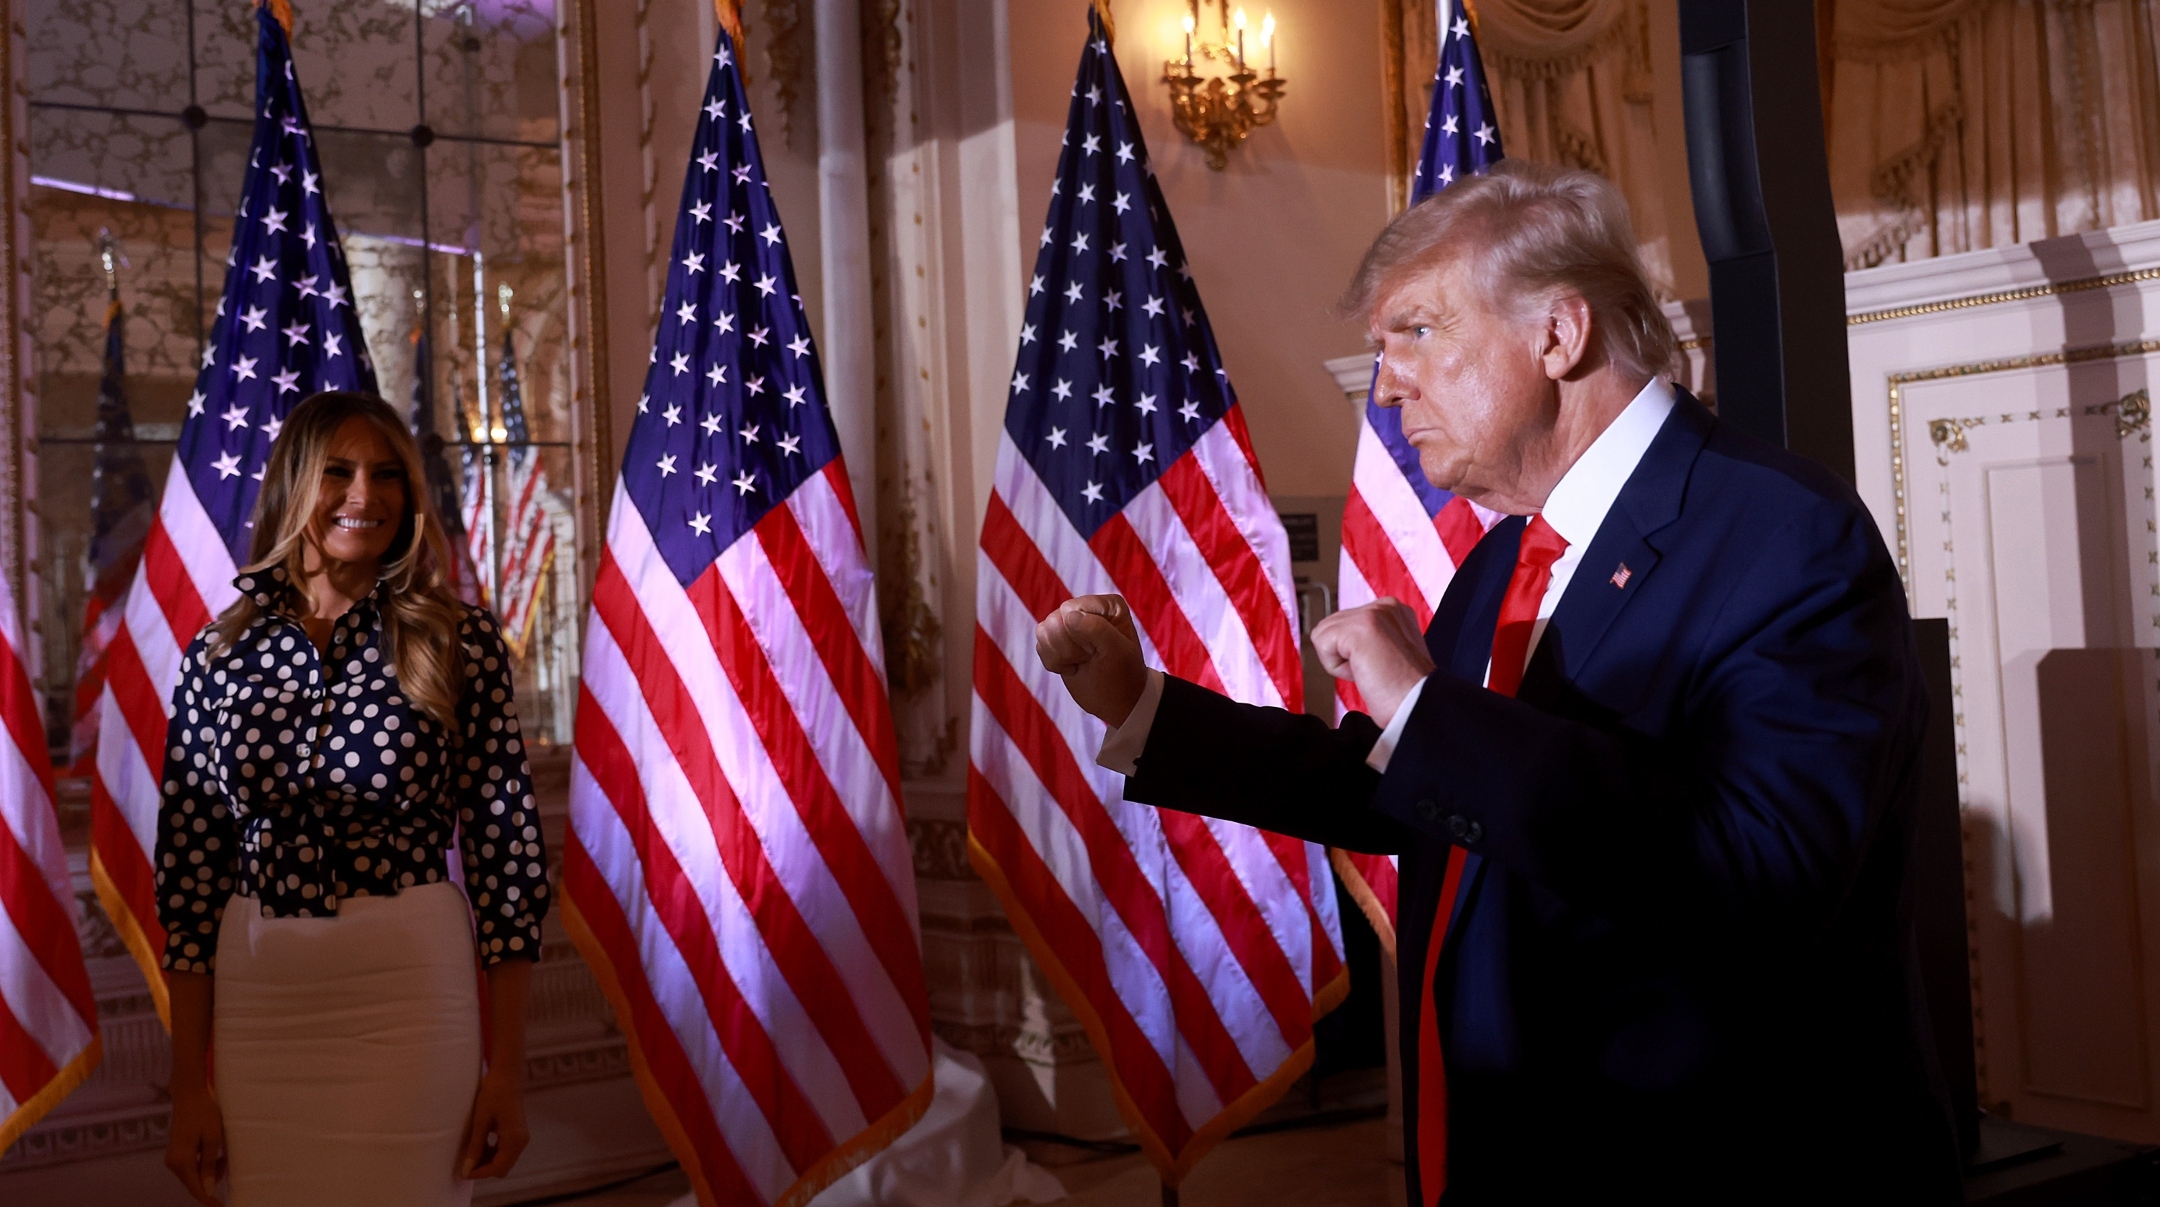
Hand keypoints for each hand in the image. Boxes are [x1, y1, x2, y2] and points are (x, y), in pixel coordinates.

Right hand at [164, 1082, 226, 1204]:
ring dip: (211, 1170)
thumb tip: (208, 1188)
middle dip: (212, 1180)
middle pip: (195, 1182)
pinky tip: (216, 1152)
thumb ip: (210, 1165)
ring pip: (194, 1174)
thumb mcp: (213, 1139)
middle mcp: (173, 1163)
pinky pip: (192, 1166)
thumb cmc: (204, 1113)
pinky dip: (206, 1163)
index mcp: (181, 1161)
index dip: (208, 1199)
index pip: (196, 1188)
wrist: (190, 1095)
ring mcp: (173, 1158)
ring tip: (223, 1154)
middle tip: (227, 1163)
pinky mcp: (177, 1152)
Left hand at [458, 1068, 529, 1179]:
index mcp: (514, 1139)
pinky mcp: (517, 1133)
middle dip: (484, 1169)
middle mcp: (521, 1141)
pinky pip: (505, 1151)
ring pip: (504, 1161)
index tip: (462, 1171)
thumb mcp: (481, 1121)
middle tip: (465, 1162)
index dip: (480, 1173)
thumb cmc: (493, 1094)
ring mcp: (521, 1137)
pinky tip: (480, 1144)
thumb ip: (476, 1146)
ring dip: (487, 1161)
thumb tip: (467, 1169)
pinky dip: (492, 1153)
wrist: (506, 1075)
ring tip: (471, 1153)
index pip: (498, 1168)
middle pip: (503, 1167)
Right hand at [1036, 594, 1148, 727]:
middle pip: (1054, 620)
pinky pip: (1040, 645)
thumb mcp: (1117, 652)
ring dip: (1060, 655)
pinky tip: (1073, 667)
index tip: (1098, 651)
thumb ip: (1097, 629)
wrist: (1117, 702)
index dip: (1079, 635)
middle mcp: (1087, 609)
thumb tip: (1068, 616)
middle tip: (1090, 658)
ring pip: (1043, 631)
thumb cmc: (1123, 675)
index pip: (1072, 609)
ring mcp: (1070, 624)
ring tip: (1082, 662)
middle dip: (1069, 647)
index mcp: (1107, 606)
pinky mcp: (1058, 640)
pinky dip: (1054, 662)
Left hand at [1311, 597, 1434, 726]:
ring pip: (1324, 635)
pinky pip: (1322, 644)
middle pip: (1331, 626)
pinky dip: (1337, 668)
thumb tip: (1342, 643)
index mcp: (1394, 611)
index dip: (1354, 653)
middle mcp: (1385, 606)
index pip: (1345, 623)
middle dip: (1347, 655)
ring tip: (1372, 671)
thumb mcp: (1390, 653)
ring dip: (1342, 663)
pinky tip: (1365, 672)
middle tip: (1376, 671)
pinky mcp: (1359, 627)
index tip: (1381, 666)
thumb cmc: (1406, 692)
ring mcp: (1373, 613)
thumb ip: (1370, 639)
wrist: (1419, 705)